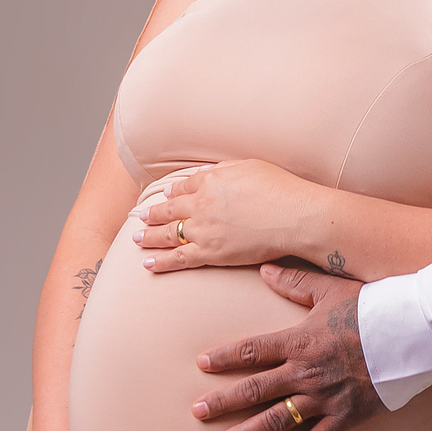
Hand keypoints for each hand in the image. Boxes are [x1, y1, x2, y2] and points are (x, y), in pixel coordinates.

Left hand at [134, 160, 312, 272]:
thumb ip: (225, 169)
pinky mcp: (210, 253)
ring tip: (137, 239)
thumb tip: (209, 172)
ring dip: (149, 236)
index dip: (173, 193)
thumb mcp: (250, 166)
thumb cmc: (280, 188)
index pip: (184, 187)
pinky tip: (148, 264)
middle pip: (169, 210)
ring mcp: (203, 230)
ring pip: (168, 234)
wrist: (294, 216)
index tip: (167, 197)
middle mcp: (201, 204)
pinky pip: (179, 258)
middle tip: (141, 218)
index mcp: (210, 180)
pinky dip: (161, 262)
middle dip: (153, 214)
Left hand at [192, 265, 381, 430]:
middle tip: (198, 412)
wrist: (411, 333)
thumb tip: (265, 269)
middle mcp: (305, 372)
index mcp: (299, 341)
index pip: (252, 351)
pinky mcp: (345, 416)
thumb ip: (295, 282)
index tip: (202, 364)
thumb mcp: (330, 289)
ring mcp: (324, 397)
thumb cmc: (372, 307)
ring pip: (279, 419)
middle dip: (224, 401)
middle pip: (256, 389)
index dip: (225, 357)